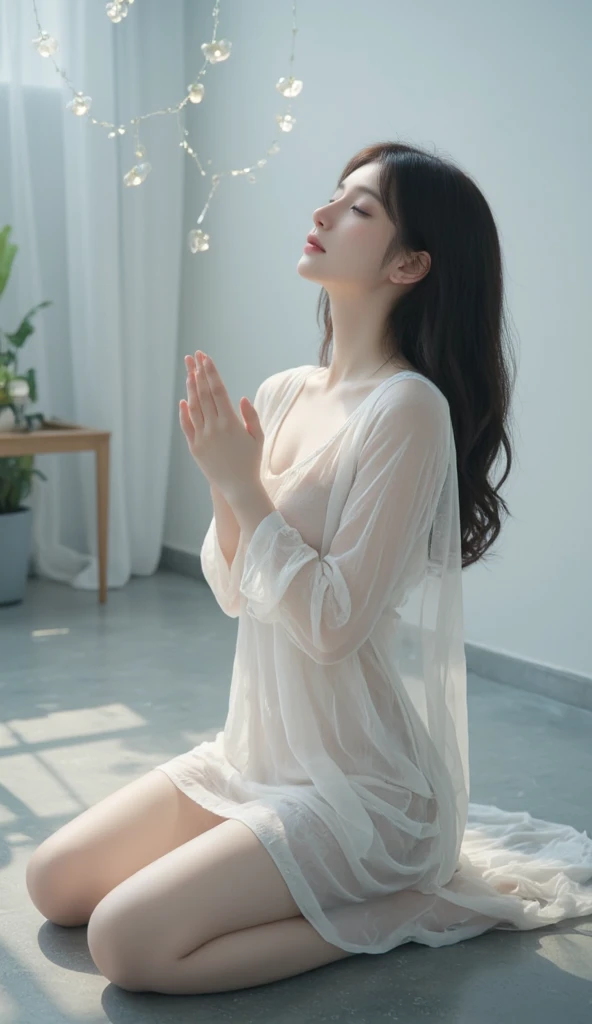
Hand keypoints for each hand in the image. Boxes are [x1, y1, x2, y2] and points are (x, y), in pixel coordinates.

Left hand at [179, 351, 263, 499]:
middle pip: (203, 394)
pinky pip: (187, 425)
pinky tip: (184, 400)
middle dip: (198, 373)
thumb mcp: (257, 437)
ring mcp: (202, 438)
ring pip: (193, 407)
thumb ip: (250, 416)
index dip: (211, 373)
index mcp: (230, 423)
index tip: (206, 358)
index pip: (218, 391)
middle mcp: (213, 428)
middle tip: (194, 356)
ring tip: (190, 372)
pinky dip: (184, 412)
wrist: (238, 487)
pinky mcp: (195, 448)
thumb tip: (240, 398)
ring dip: (191, 388)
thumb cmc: (251, 461)